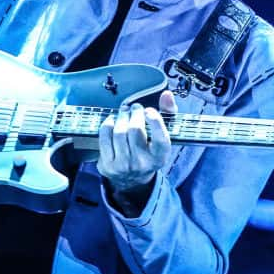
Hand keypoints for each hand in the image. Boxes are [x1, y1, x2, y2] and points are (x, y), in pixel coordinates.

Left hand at [97, 91, 176, 214]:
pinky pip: (105, 137)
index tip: (149, 111)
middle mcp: (143, 163)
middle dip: (134, 113)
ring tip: (124, 112)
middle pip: (135, 130)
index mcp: (160, 157)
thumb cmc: (149, 150)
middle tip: (134, 108)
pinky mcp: (108, 164)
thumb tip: (167, 94)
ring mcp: (124, 165)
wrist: (133, 178)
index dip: (155, 121)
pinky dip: (108, 124)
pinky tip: (112, 120)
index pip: (160, 138)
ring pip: (119, 132)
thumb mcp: (162, 135)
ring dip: (121, 116)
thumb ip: (167, 113)